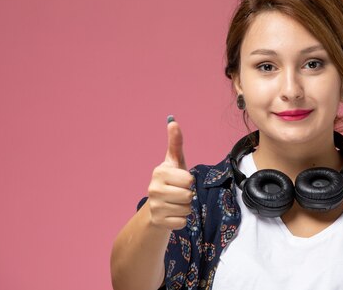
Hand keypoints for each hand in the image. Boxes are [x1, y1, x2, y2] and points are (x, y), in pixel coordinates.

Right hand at [147, 116, 194, 230]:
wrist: (157, 206)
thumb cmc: (171, 181)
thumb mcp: (175, 162)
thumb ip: (176, 142)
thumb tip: (172, 121)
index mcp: (159, 172)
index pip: (188, 179)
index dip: (189, 181)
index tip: (181, 180)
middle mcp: (153, 189)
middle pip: (188, 195)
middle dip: (189, 195)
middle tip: (179, 193)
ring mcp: (154, 206)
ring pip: (187, 209)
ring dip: (186, 207)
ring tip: (176, 203)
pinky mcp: (158, 221)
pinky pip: (182, 222)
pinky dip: (182, 220)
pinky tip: (173, 214)